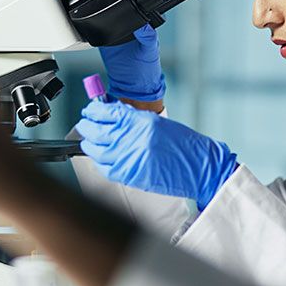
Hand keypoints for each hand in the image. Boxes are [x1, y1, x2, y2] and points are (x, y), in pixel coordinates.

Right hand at [61, 0, 165, 103]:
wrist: (132, 84)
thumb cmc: (145, 66)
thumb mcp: (149, 49)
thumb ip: (147, 37)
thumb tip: (144, 25)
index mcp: (141, 13)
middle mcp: (126, 14)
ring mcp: (111, 22)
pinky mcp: (99, 32)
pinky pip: (88, 15)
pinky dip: (81, 5)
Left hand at [74, 100, 237, 210]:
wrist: (200, 167)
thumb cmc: (183, 145)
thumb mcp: (158, 123)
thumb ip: (133, 119)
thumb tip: (111, 114)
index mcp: (141, 122)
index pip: (106, 112)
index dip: (93, 111)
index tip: (90, 110)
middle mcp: (132, 138)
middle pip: (96, 131)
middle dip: (87, 126)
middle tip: (85, 124)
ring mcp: (129, 158)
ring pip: (95, 150)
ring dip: (89, 144)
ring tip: (89, 141)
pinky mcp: (130, 175)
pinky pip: (105, 168)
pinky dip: (99, 162)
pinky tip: (100, 157)